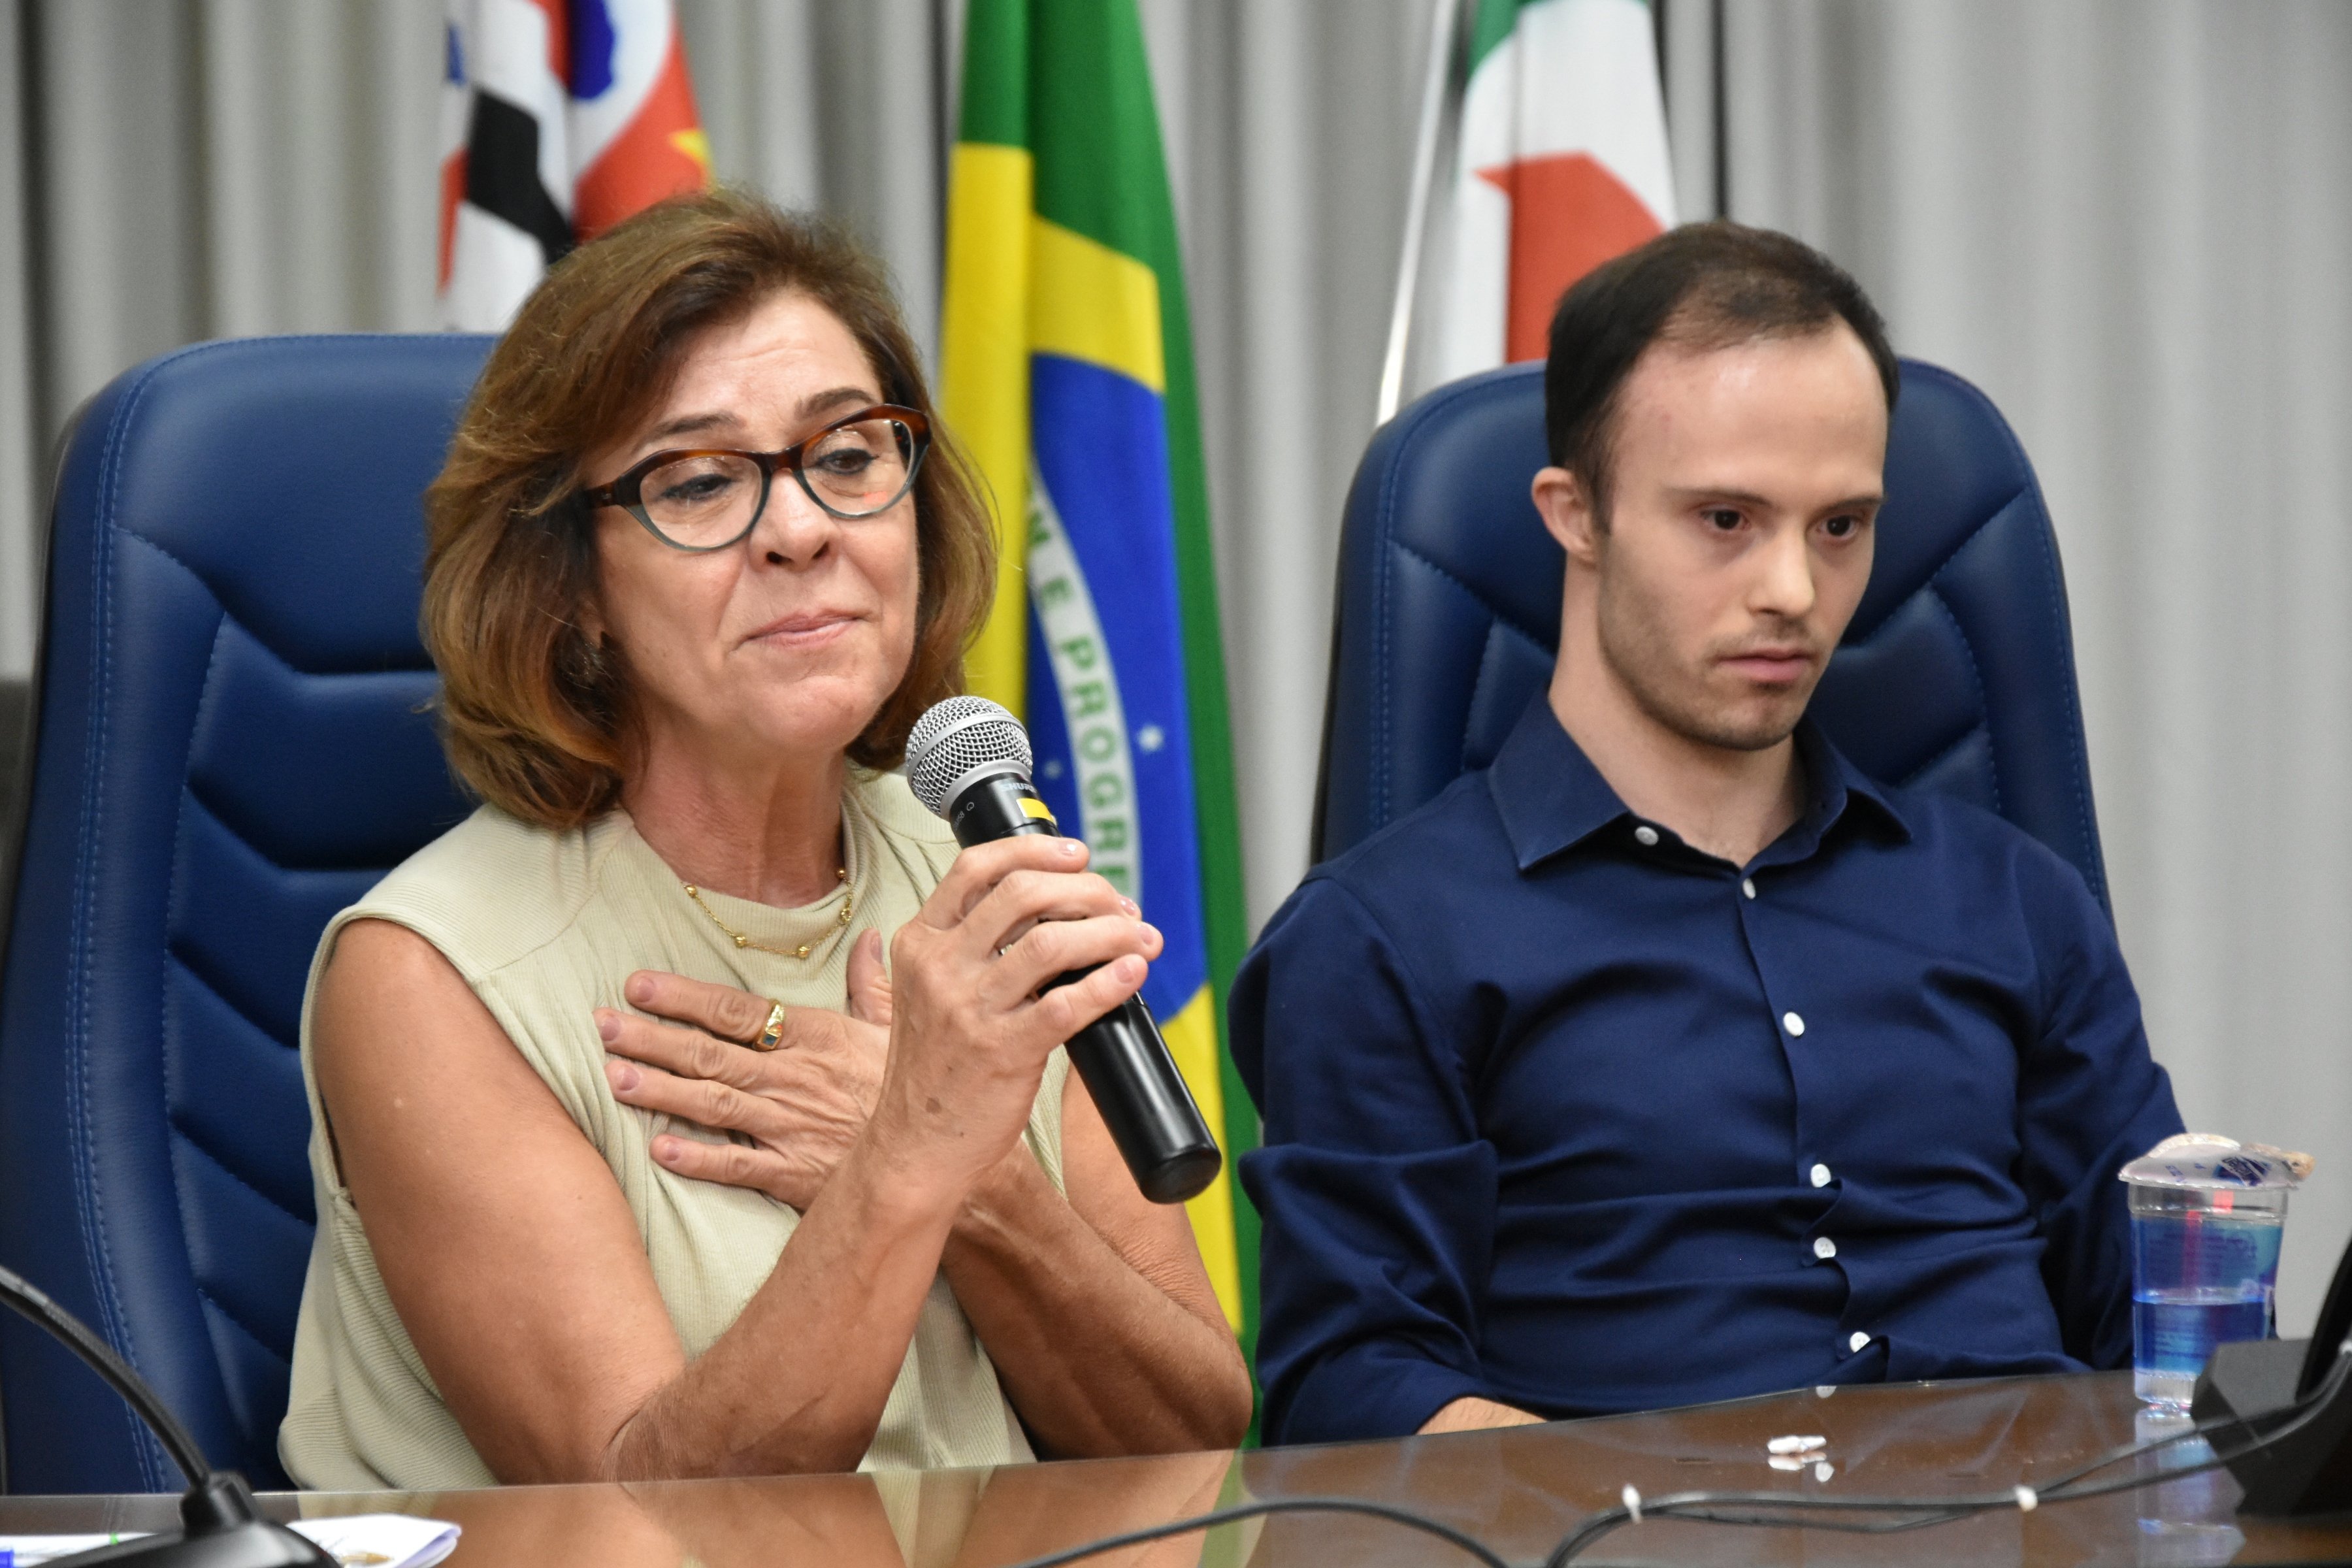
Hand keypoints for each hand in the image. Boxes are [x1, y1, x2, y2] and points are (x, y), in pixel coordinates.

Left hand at [598, 931, 894, 1210]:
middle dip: (652, 1038)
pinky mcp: (796, 1173)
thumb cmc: (915, 1088)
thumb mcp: (898, 1027)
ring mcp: (791, 1125)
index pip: (737, 1011)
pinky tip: (659, 1149)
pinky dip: (699, 1158)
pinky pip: (739, 1163)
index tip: (638, 985)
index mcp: (815, 1036)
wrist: (939, 1154)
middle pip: (710, 1053)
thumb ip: (872, 983)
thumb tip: (869, 936)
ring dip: (661, 1090)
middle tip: (601, 1026)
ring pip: (713, 1103)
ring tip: (613, 1078)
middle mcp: (794, 1077)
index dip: (684, 998)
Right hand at [869, 835, 1161, 1202]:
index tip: (1079, 855)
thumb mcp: (929, 991)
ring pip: (1052, 943)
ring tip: (1140, 936)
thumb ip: (970, 946)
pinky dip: (1109, 982)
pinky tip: (1132, 974)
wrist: (915, 1143)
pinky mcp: (1002, 1051)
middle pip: (1023, 893)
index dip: (1036, 849)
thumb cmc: (936, 1066)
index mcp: (920, 942)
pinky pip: (1067, 1003)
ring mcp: (969, 1009)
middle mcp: (939, 967)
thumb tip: (1049, 906)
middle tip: (1121, 903)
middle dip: (1087, 889)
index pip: (977, 867)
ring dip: (1110, 931)